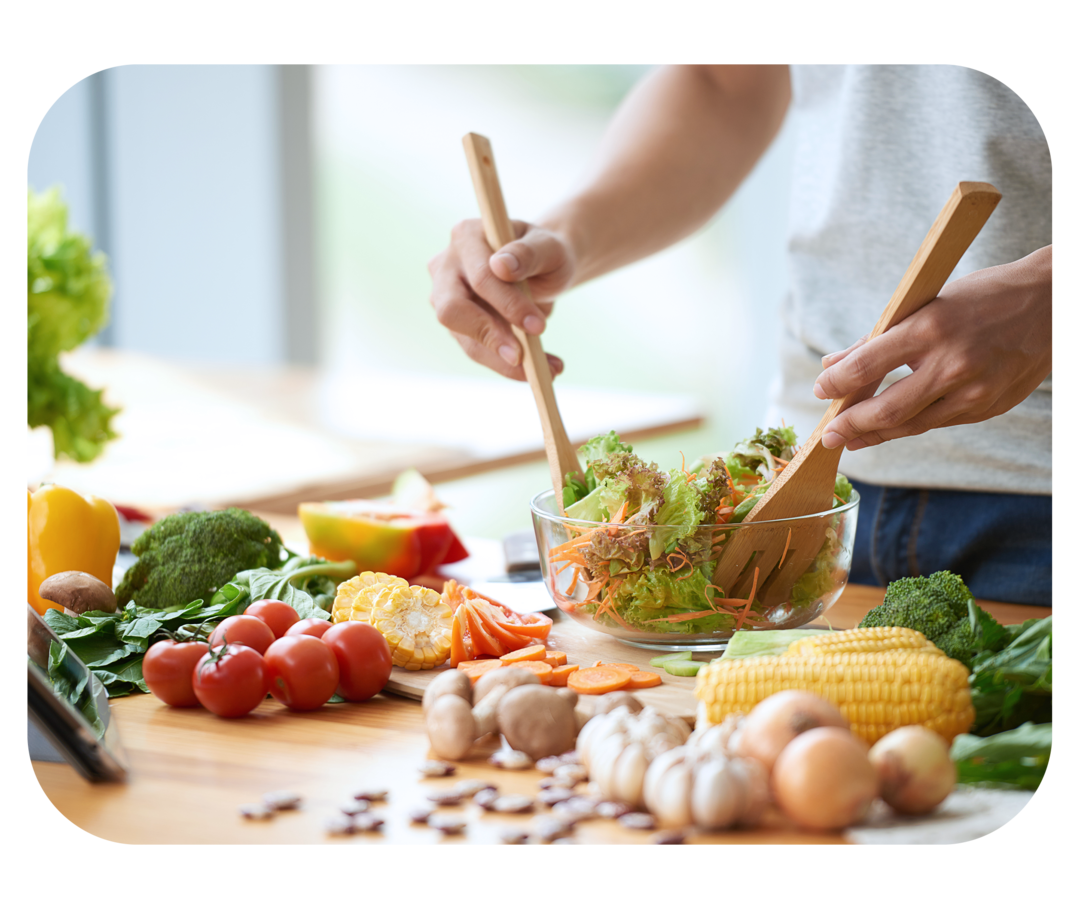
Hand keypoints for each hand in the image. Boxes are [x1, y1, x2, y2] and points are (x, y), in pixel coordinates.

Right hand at [428, 218, 575, 379]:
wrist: (544, 268)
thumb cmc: (545, 253)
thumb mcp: (549, 247)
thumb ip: (528, 253)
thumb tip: (501, 267)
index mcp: (467, 236)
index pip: (480, 277)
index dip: (508, 304)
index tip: (539, 327)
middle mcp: (446, 266)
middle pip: (452, 310)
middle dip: (490, 338)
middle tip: (524, 358)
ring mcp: (446, 297)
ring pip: (465, 339)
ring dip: (504, 361)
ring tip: (548, 369)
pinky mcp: (457, 325)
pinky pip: (478, 351)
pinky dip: (508, 365)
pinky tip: (541, 368)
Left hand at [812, 246, 1052, 449]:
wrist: (1052, 303)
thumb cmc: (982, 298)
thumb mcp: (925, 304)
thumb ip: (876, 339)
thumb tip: (831, 365)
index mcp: (931, 328)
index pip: (867, 365)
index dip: (836, 384)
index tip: (820, 391)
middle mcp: (953, 364)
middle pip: (887, 410)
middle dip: (850, 426)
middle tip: (827, 436)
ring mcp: (974, 391)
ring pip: (912, 425)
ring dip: (875, 435)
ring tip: (850, 438)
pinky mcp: (989, 407)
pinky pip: (938, 422)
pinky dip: (910, 425)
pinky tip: (889, 427)